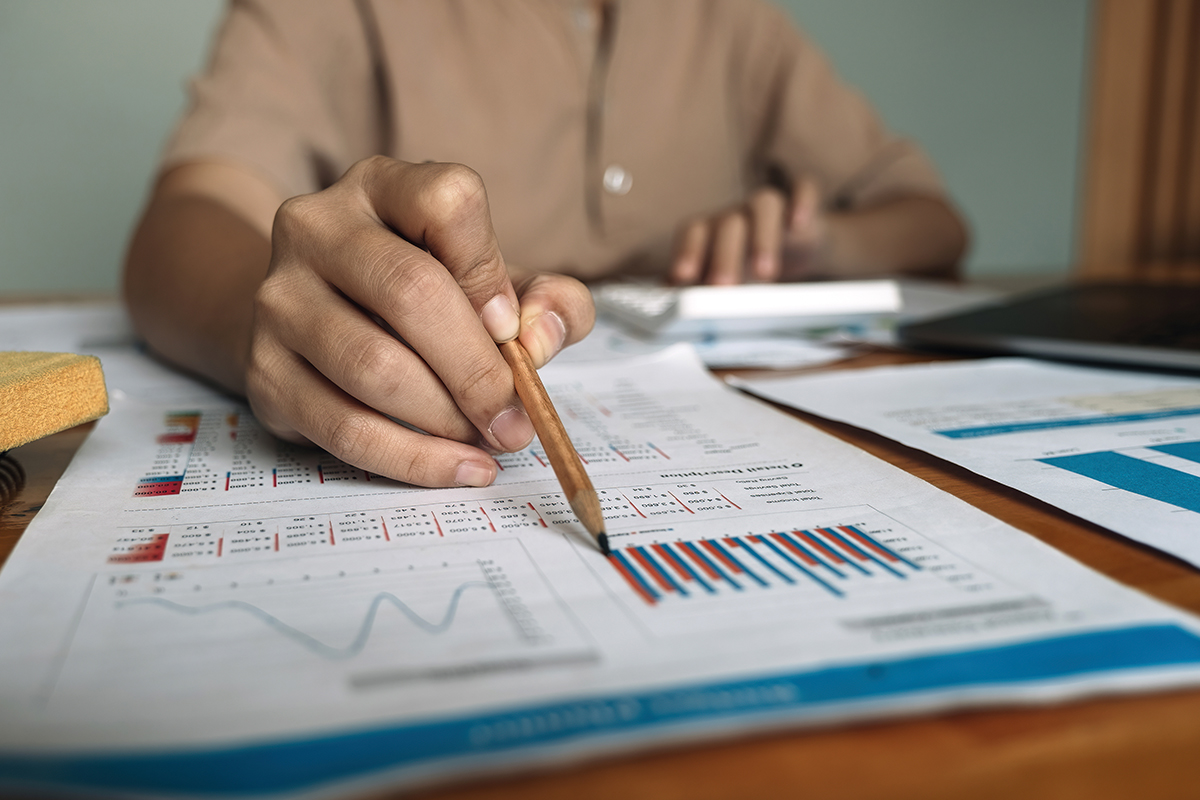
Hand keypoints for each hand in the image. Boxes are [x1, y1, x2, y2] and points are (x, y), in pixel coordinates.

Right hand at [246, 156, 593, 487]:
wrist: (314, 322)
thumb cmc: (422, 299)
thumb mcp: (491, 282)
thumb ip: (546, 300)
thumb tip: (542, 337)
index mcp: (381, 186)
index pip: (447, 200)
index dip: (490, 271)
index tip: (512, 330)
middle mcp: (317, 227)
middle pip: (411, 291)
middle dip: (478, 369)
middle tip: (515, 419)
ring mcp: (280, 297)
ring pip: (374, 366)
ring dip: (447, 418)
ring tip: (485, 438)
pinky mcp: (264, 370)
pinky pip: (344, 427)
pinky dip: (414, 459)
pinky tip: (458, 467)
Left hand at [670, 176, 823, 284]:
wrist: (798, 247)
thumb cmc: (751, 263)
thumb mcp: (724, 278)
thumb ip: (699, 288)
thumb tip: (667, 304)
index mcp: (712, 231)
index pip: (694, 232)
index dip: (687, 251)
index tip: (682, 277)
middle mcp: (737, 214)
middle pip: (728, 224)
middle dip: (724, 256)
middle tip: (723, 288)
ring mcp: (770, 207)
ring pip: (764, 205)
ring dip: (763, 238)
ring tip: (766, 274)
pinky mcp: (802, 202)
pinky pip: (803, 187)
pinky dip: (802, 202)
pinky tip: (799, 224)